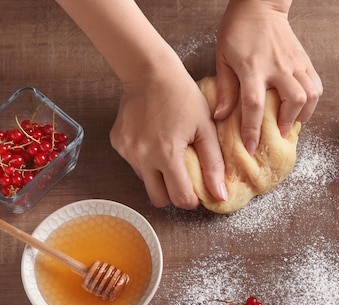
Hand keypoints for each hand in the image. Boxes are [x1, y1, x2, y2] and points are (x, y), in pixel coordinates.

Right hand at [109, 59, 226, 208]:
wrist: (150, 71)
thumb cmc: (183, 97)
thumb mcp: (206, 129)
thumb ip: (214, 164)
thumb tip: (220, 196)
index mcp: (167, 155)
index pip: (180, 198)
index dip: (192, 199)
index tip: (198, 190)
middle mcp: (143, 157)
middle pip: (158, 199)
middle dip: (173, 195)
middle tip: (183, 178)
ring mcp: (127, 151)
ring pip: (146, 182)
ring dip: (159, 176)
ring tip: (169, 152)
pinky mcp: (118, 143)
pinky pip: (134, 164)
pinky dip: (146, 160)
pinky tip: (154, 140)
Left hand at [214, 0, 322, 153]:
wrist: (260, 6)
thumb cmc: (238, 32)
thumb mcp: (223, 58)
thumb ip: (225, 88)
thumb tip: (221, 116)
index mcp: (253, 67)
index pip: (254, 105)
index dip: (252, 129)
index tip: (251, 147)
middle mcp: (278, 67)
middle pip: (292, 101)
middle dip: (287, 123)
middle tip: (278, 133)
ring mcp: (295, 63)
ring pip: (310, 95)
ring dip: (303, 114)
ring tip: (292, 121)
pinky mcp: (305, 61)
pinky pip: (316, 86)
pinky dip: (312, 101)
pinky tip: (301, 107)